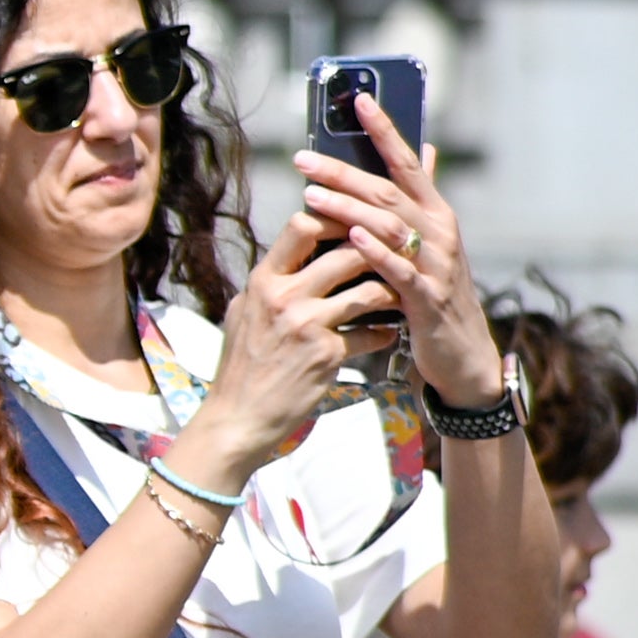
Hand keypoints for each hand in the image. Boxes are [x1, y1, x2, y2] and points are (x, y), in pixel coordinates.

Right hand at [185, 216, 389, 489]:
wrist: (237, 419)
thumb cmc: (241, 367)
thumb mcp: (245, 314)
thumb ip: (272, 283)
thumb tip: (296, 253)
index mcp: (262, 281)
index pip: (303, 224)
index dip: (338, 218)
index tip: (358, 226)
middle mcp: (283, 297)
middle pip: (348, 250)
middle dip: (381, 250)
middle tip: (400, 254)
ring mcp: (305, 325)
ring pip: (369, 289)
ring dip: (391, 291)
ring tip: (399, 295)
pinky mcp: (326, 354)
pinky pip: (371, 334)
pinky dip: (385, 334)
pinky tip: (388, 335)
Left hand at [294, 91, 501, 413]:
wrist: (460, 353)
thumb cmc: (433, 292)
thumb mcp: (427, 240)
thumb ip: (419, 197)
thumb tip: (424, 148)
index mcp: (435, 212)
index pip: (406, 162)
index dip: (384, 129)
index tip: (357, 100)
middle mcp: (440, 230)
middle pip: (387, 191)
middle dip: (344, 171)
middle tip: (302, 157)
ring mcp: (435, 262)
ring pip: (390, 226)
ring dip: (350, 207)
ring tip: (311, 194)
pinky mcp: (428, 297)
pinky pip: (399, 270)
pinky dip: (376, 252)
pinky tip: (351, 238)